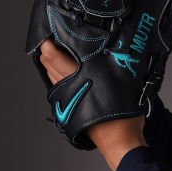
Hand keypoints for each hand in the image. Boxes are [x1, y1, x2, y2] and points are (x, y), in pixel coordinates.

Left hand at [38, 38, 146, 170]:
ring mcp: (65, 98)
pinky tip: (67, 74)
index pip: (52, 55)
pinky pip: (57, 87)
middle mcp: (67, 86)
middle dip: (47, 49)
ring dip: (51, 62)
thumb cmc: (123, 114)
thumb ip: (116, 62)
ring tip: (59, 52)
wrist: (118, 141)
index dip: (48, 40)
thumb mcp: (124, 81)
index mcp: (78, 77)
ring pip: (51, 75)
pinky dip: (57, 76)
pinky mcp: (68, 108)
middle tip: (55, 38)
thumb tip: (115, 46)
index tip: (51, 30)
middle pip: (47, 63)